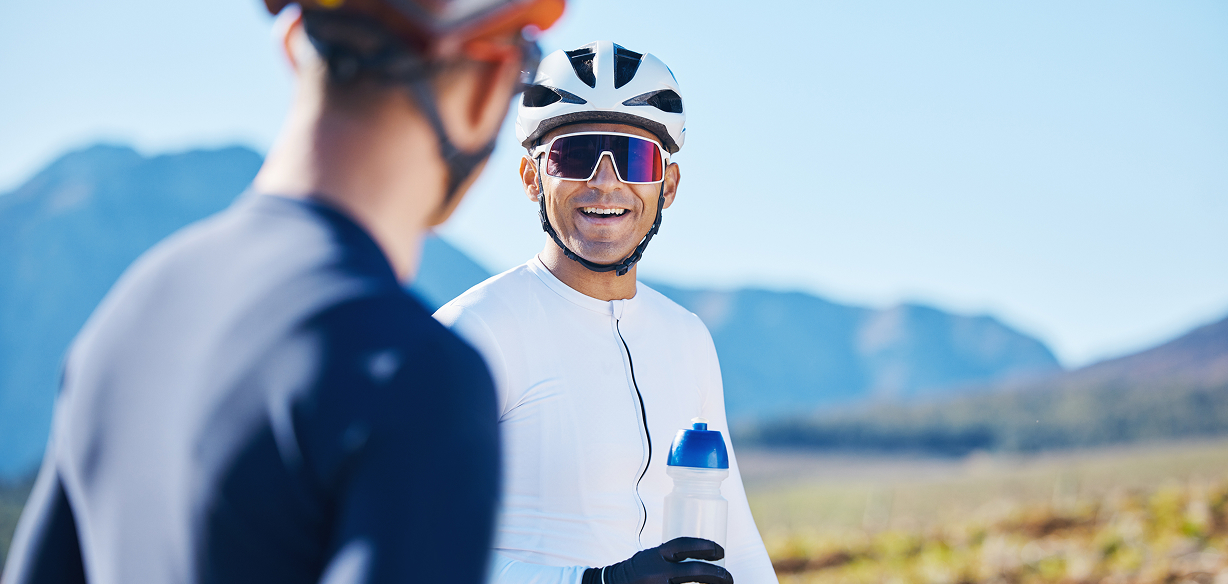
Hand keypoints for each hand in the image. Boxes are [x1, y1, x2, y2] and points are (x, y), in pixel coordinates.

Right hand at [580, 537, 732, 583]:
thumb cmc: (637, 573)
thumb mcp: (651, 558)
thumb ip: (670, 559)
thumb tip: (702, 559)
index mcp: (656, 555)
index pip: (684, 545)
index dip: (705, 546)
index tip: (721, 551)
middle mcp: (657, 572)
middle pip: (694, 571)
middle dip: (717, 575)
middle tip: (729, 578)